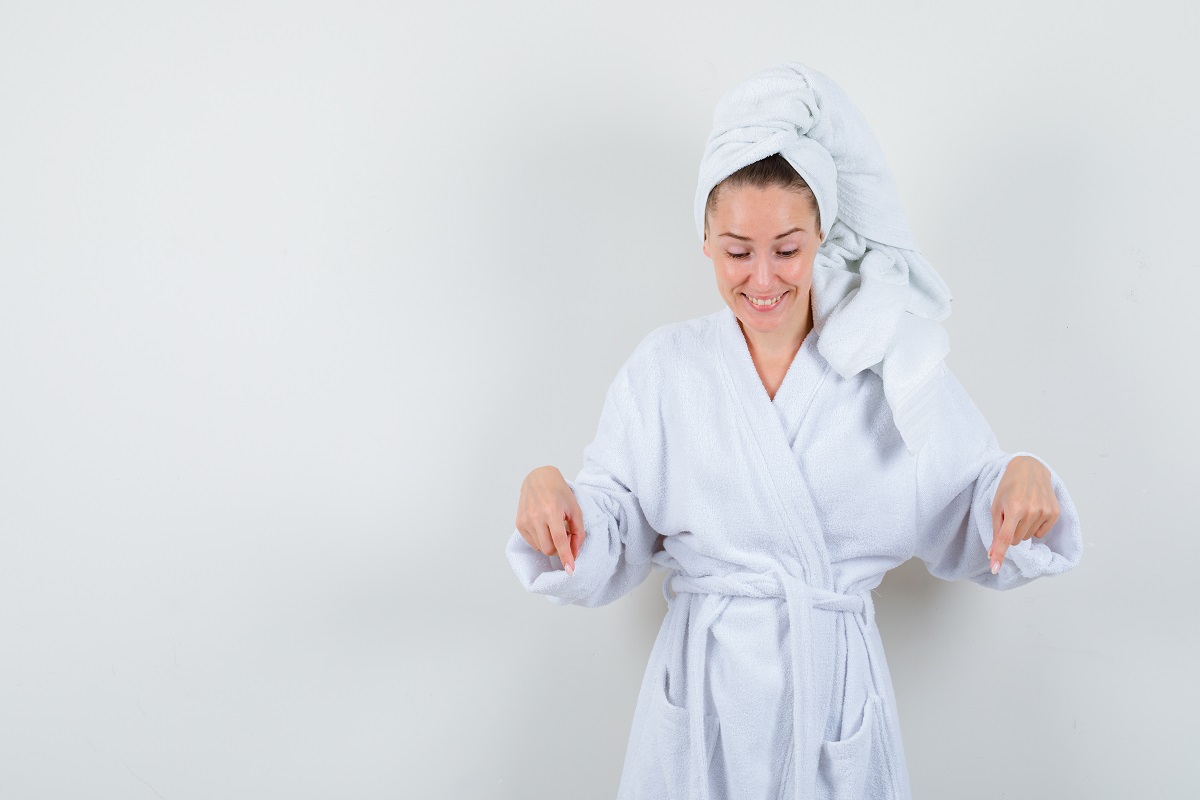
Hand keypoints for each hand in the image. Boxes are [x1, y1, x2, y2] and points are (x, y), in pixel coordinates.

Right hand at [515, 466, 584, 575]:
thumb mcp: (575, 509)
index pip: (559, 540)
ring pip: (540, 548)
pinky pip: (533, 543)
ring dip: (551, 544)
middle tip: (566, 536)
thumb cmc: (559, 492)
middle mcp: (535, 517)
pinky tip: (545, 528)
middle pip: (549, 549)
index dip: (566, 556)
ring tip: (554, 529)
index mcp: (551, 511)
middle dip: (559, 549)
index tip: (570, 570)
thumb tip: (575, 553)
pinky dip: (542, 540)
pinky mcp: (519, 523)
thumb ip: (578, 533)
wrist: (538, 478)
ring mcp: (525, 521)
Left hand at [989, 455, 1059, 573]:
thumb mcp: (996, 506)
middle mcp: (1032, 511)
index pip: (1006, 538)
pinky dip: (1035, 526)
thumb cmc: (1009, 487)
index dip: (1000, 554)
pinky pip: (1041, 533)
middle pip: (1017, 540)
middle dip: (1011, 532)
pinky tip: (1033, 511)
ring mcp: (1045, 512)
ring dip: (1023, 528)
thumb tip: (992, 554)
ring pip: (1029, 537)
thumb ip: (996, 531)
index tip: (995, 569)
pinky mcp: (1055, 513)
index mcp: (1014, 509)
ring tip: (1022, 510)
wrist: (1030, 469)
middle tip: (1011, 515)